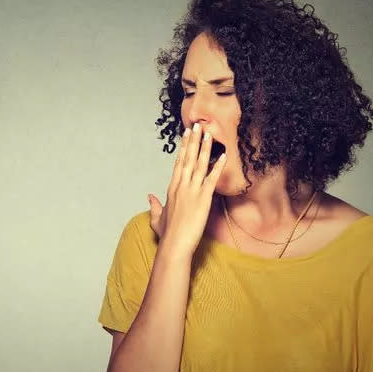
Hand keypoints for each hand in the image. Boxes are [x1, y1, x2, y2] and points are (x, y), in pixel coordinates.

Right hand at [148, 123, 225, 256]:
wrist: (174, 244)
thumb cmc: (167, 234)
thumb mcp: (157, 218)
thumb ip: (154, 206)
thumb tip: (149, 197)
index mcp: (172, 189)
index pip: (178, 164)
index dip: (183, 148)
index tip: (186, 136)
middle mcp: (181, 186)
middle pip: (188, 159)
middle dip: (193, 142)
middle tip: (197, 126)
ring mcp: (192, 191)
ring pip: (199, 165)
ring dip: (204, 148)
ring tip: (208, 134)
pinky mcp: (203, 199)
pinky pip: (212, 179)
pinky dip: (217, 167)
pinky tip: (223, 156)